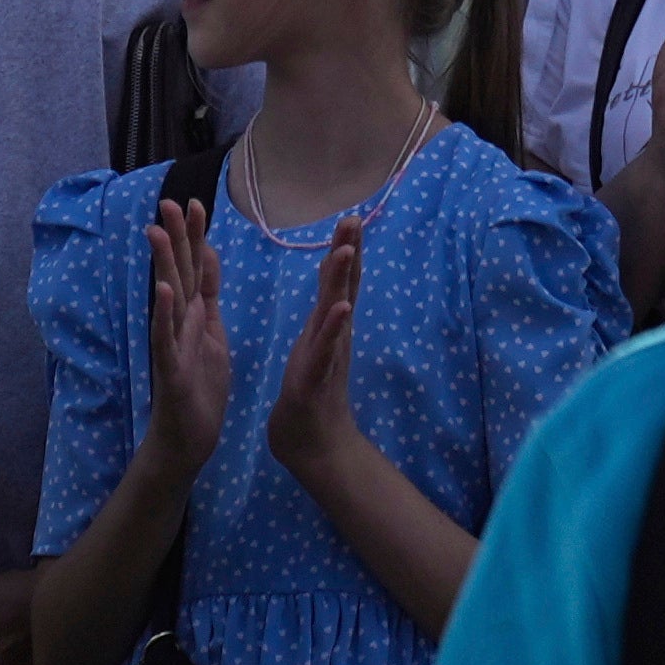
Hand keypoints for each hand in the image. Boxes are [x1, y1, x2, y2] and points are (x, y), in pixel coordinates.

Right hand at [140, 193, 232, 472]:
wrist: (188, 441)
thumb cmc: (200, 391)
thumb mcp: (213, 336)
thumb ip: (209, 299)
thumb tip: (208, 258)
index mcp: (195, 316)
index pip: (197, 268)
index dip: (195, 237)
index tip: (195, 202)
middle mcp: (180, 324)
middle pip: (180, 274)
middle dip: (176, 238)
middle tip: (169, 201)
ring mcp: (172, 345)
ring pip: (169, 299)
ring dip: (164, 265)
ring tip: (156, 231)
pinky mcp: (170, 371)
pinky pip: (165, 340)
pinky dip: (165, 315)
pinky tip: (164, 291)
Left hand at [255, 203, 379, 509]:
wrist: (314, 447)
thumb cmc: (310, 398)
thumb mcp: (315, 348)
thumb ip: (324, 321)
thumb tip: (333, 296)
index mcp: (328, 328)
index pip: (338, 282)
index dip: (345, 250)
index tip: (351, 217)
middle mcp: (334, 336)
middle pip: (344, 287)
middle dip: (348, 252)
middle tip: (355, 218)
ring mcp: (328, 355)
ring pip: (336, 311)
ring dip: (343, 281)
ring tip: (347, 250)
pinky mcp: (316, 377)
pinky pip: (326, 349)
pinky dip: (334, 327)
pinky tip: (341, 308)